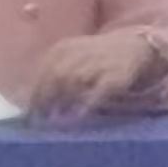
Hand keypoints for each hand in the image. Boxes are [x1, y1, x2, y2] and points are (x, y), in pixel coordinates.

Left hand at [29, 33, 158, 123]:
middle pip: (56, 77)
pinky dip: (86, 104)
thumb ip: (53, 75)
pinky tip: (78, 116)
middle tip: (41, 119)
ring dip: (62, 102)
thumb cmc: (98, 58)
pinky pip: (98, 91)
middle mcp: (80, 53)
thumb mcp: (72, 57)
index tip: (30, 113)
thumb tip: (31, 101)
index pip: (43, 73)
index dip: (35, 94)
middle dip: (46, 100)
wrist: (137, 47)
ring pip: (74, 82)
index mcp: (64, 48)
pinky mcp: (116, 76)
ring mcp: (99, 63)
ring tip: (57, 119)